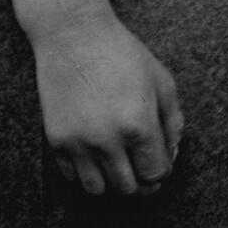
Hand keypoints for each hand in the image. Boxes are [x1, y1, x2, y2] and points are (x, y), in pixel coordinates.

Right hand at [0, 0, 183, 196]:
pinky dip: (88, 174)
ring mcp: (77, 143)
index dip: (163, 171)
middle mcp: (106, 140)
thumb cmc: (124, 56)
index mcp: (138, 125)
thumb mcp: (163, 84)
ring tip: (121, 166)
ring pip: (98, 190)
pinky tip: (99, 157)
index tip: (161, 160)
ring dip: (113, 183)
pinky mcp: (55, 140)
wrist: (75, 38)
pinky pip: (72, 177)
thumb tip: (170, 156)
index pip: (156, 172)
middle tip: (144, 169)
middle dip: (142, 183)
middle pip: (128, 188)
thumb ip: (172, 124)